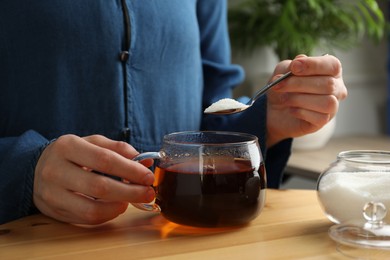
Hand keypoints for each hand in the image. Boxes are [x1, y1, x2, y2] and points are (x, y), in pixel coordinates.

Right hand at [33, 134, 154, 224]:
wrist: (36, 167)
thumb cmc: (72, 154)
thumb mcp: (92, 143)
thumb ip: (119, 149)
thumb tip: (146, 161)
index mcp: (68, 146)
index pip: (105, 160)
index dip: (131, 170)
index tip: (148, 176)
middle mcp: (56, 169)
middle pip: (100, 187)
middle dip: (131, 192)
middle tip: (148, 193)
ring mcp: (52, 193)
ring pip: (92, 209)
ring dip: (120, 206)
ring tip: (132, 200)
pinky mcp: (53, 211)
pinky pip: (86, 219)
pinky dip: (107, 214)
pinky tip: (117, 206)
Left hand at [266, 54, 346, 146]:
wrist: (274, 110)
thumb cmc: (284, 88)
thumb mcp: (282, 72)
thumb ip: (290, 66)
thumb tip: (298, 63)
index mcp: (330, 71)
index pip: (332, 65)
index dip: (313, 65)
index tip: (294, 67)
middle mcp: (336, 88)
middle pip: (328, 84)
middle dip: (299, 84)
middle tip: (279, 85)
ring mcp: (332, 106)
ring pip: (326, 102)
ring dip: (299, 99)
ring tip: (285, 99)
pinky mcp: (323, 121)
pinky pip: (320, 118)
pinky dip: (301, 112)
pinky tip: (292, 110)